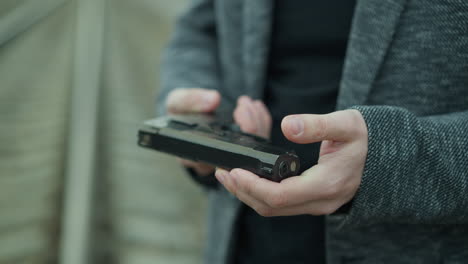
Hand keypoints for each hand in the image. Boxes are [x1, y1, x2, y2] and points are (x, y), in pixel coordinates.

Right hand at [166, 89, 271, 175]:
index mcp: (193, 156)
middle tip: (244, 106)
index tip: (237, 117)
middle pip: (241, 155)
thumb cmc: (180, 111)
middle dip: (249, 127)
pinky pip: (258, 140)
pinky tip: (257, 107)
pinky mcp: (243, 148)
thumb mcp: (177, 102)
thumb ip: (190, 100)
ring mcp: (231, 156)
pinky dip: (261, 122)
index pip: (217, 157)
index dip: (233, 142)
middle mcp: (214, 161)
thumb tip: (213, 99)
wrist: (189, 110)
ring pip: (253, 148)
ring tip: (249, 103)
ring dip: (257, 122)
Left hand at [215, 110, 367, 215]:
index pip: (279, 196)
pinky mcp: (313, 201)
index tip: (232, 170)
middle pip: (271, 207)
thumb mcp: (346, 124)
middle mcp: (320, 202)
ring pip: (274, 209)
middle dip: (242, 191)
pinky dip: (261, 194)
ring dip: (249, 195)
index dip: (251, 185)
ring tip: (229, 176)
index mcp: (326, 185)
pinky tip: (250, 179)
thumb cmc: (368, 139)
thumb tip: (287, 125)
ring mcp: (317, 205)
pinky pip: (282, 205)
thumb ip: (317, 125)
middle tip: (222, 173)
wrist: (387, 156)